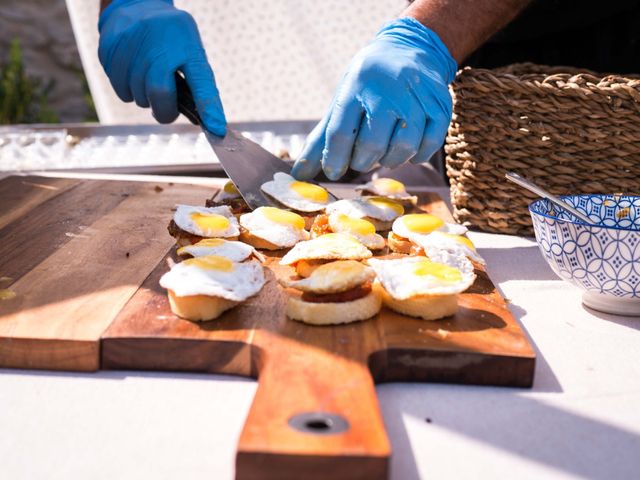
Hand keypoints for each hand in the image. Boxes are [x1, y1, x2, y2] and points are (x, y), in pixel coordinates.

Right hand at [98, 0, 225, 134]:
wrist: (136, 6)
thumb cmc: (172, 40)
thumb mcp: (191, 52)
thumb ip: (198, 85)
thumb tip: (206, 122)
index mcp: (187, 46)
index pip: (201, 81)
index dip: (209, 107)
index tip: (216, 130)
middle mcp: (159, 44)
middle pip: (159, 94)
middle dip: (164, 109)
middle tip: (166, 105)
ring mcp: (131, 46)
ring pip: (138, 97)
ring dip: (145, 98)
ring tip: (149, 77)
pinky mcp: (110, 51)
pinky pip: (121, 91)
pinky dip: (129, 91)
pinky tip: (134, 73)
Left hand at [292, 17, 456, 179]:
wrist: (410, 48)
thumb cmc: (369, 81)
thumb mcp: (343, 99)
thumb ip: (322, 138)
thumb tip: (300, 174)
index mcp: (356, 86)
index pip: (339, 133)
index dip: (333, 160)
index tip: (333, 171)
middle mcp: (387, 89)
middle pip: (372, 144)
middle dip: (362, 161)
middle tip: (361, 160)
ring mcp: (416, 96)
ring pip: (403, 147)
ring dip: (390, 160)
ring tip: (383, 155)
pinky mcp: (440, 104)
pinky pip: (429, 143)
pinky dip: (417, 155)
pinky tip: (407, 151)